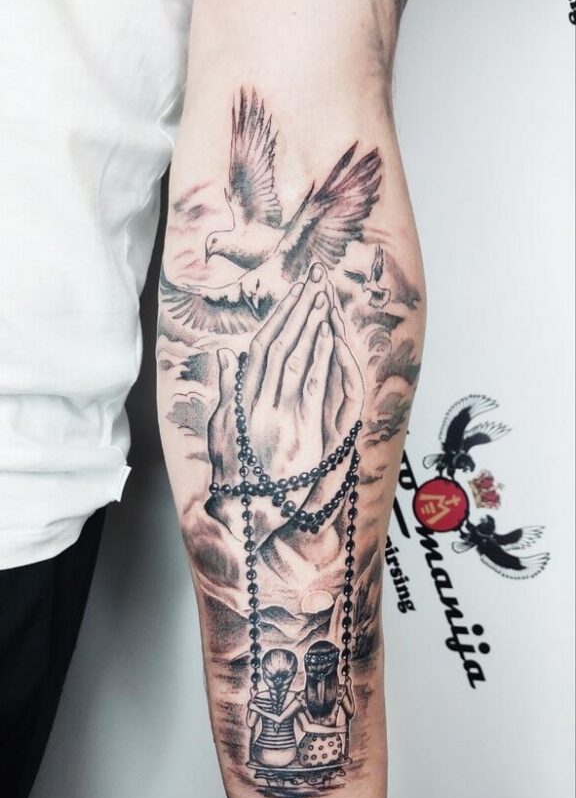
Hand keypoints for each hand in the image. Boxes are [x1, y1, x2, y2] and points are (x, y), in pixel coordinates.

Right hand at [206, 263, 361, 545]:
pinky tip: (330, 336)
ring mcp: (282, 417)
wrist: (249, 517)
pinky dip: (322, 358)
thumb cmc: (235, 479)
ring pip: (297, 360)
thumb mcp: (220, 430)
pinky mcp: (303, 433)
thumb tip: (224, 354)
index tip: (292, 292)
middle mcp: (260, 404)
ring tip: (324, 296)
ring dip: (312, 325)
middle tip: (313, 280)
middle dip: (298, 308)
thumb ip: (225, 390)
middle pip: (280, 345)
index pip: (261, 347)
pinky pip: (313, 387)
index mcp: (241, 400)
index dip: (278, 315)